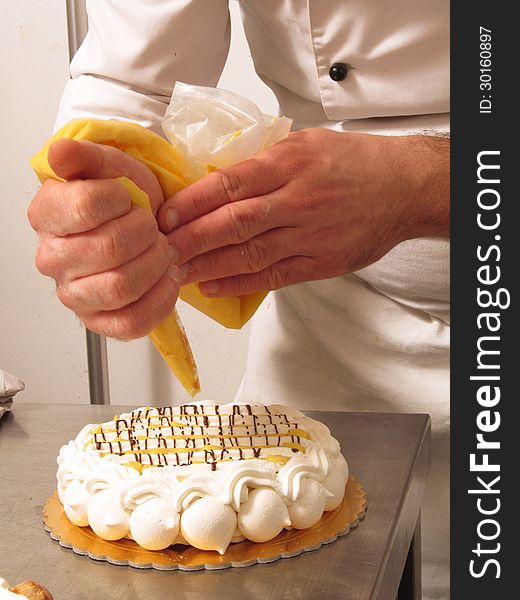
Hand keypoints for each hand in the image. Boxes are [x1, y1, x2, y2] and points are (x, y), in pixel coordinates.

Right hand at [28, 139, 180, 338]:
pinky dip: (161, 299)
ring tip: (163, 252)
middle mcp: (53, 259)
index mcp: (48, 215)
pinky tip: (167, 278)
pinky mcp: (99, 322)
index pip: (87, 207)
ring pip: (122, 287)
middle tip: (154, 228)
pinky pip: (132, 322)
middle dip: (147, 233)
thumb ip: (86, 156)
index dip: (121, 200)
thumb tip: (60, 153)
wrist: (141, 229)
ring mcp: (74, 295)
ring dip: (156, 265)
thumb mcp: (111, 167)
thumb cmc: (124, 201)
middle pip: (110, 248)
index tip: (129, 199)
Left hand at [157, 129, 449, 295]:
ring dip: (207, 265)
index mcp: (289, 163)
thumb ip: (263, 160)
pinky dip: (240, 283)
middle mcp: (296, 200)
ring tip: (175, 273)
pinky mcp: (320, 262)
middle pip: (232, 222)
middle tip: (159, 250)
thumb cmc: (355, 162)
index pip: (229, 184)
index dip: (192, 202)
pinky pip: (273, 276)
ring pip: (248, 253)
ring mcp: (308, 235)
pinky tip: (212, 286)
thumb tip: (219, 177)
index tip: (165, 215)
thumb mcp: (306, 143)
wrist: (403, 188)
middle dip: (190, 239)